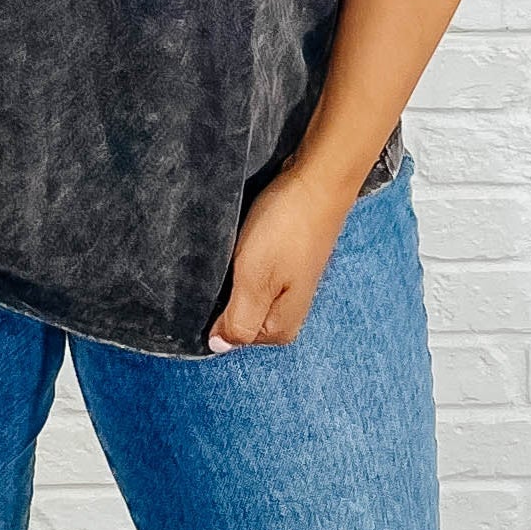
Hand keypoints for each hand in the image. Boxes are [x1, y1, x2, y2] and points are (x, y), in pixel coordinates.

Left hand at [206, 162, 354, 351]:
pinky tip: (244, 241)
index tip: (215, 280)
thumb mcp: (255, 280)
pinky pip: (254, 271)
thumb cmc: (285, 230)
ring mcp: (287, 287)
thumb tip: (218, 346)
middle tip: (226, 261)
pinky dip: (243, 258)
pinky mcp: (286, 263)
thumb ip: (238, 320)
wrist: (316, 182)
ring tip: (236, 248)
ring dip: (233, 273)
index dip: (214, 309)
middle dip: (224, 291)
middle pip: (237, 313)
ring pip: (244, 290)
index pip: (230, 335)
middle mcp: (286, 313)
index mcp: (280, 329)